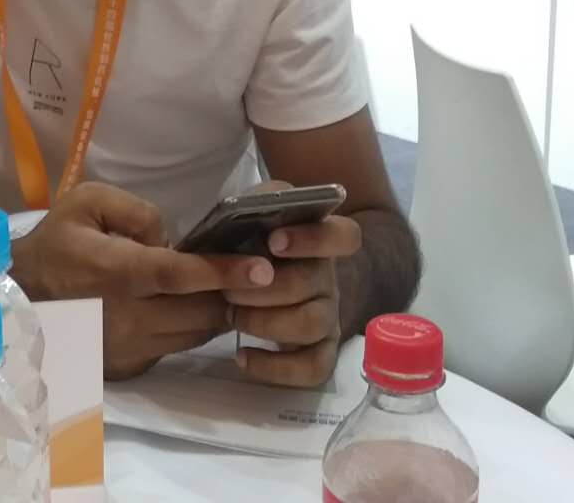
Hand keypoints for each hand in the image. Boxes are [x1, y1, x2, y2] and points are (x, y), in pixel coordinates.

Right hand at [9, 182, 275, 379]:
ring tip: (228, 287)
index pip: (180, 275)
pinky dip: (192, 329)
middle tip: (255, 272)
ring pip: (196, 335)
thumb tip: (172, 239)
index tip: (263, 269)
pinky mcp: (130, 367)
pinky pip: (177, 349)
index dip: (224, 272)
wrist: (19, 298)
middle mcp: (127, 318)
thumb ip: (136, 210)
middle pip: (201, 312)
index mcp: (116, 272)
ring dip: (216, 312)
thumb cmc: (56, 244)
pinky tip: (190, 307)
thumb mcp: (87, 202)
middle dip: (233, 294)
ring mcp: (129, 348)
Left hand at [224, 182, 363, 387]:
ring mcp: (328, 316)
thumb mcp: (258, 217)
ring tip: (232, 316)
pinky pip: (312, 368)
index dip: (313, 239)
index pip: (344, 235)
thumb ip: (255, 205)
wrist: (275, 283)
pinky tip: (242, 356)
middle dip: (266, 288)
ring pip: (313, 324)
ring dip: (266, 322)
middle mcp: (329, 278)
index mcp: (321, 240)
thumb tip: (239, 209)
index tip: (273, 241)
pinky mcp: (320, 351)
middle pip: (314, 283)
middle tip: (229, 288)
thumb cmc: (257, 246)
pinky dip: (274, 368)